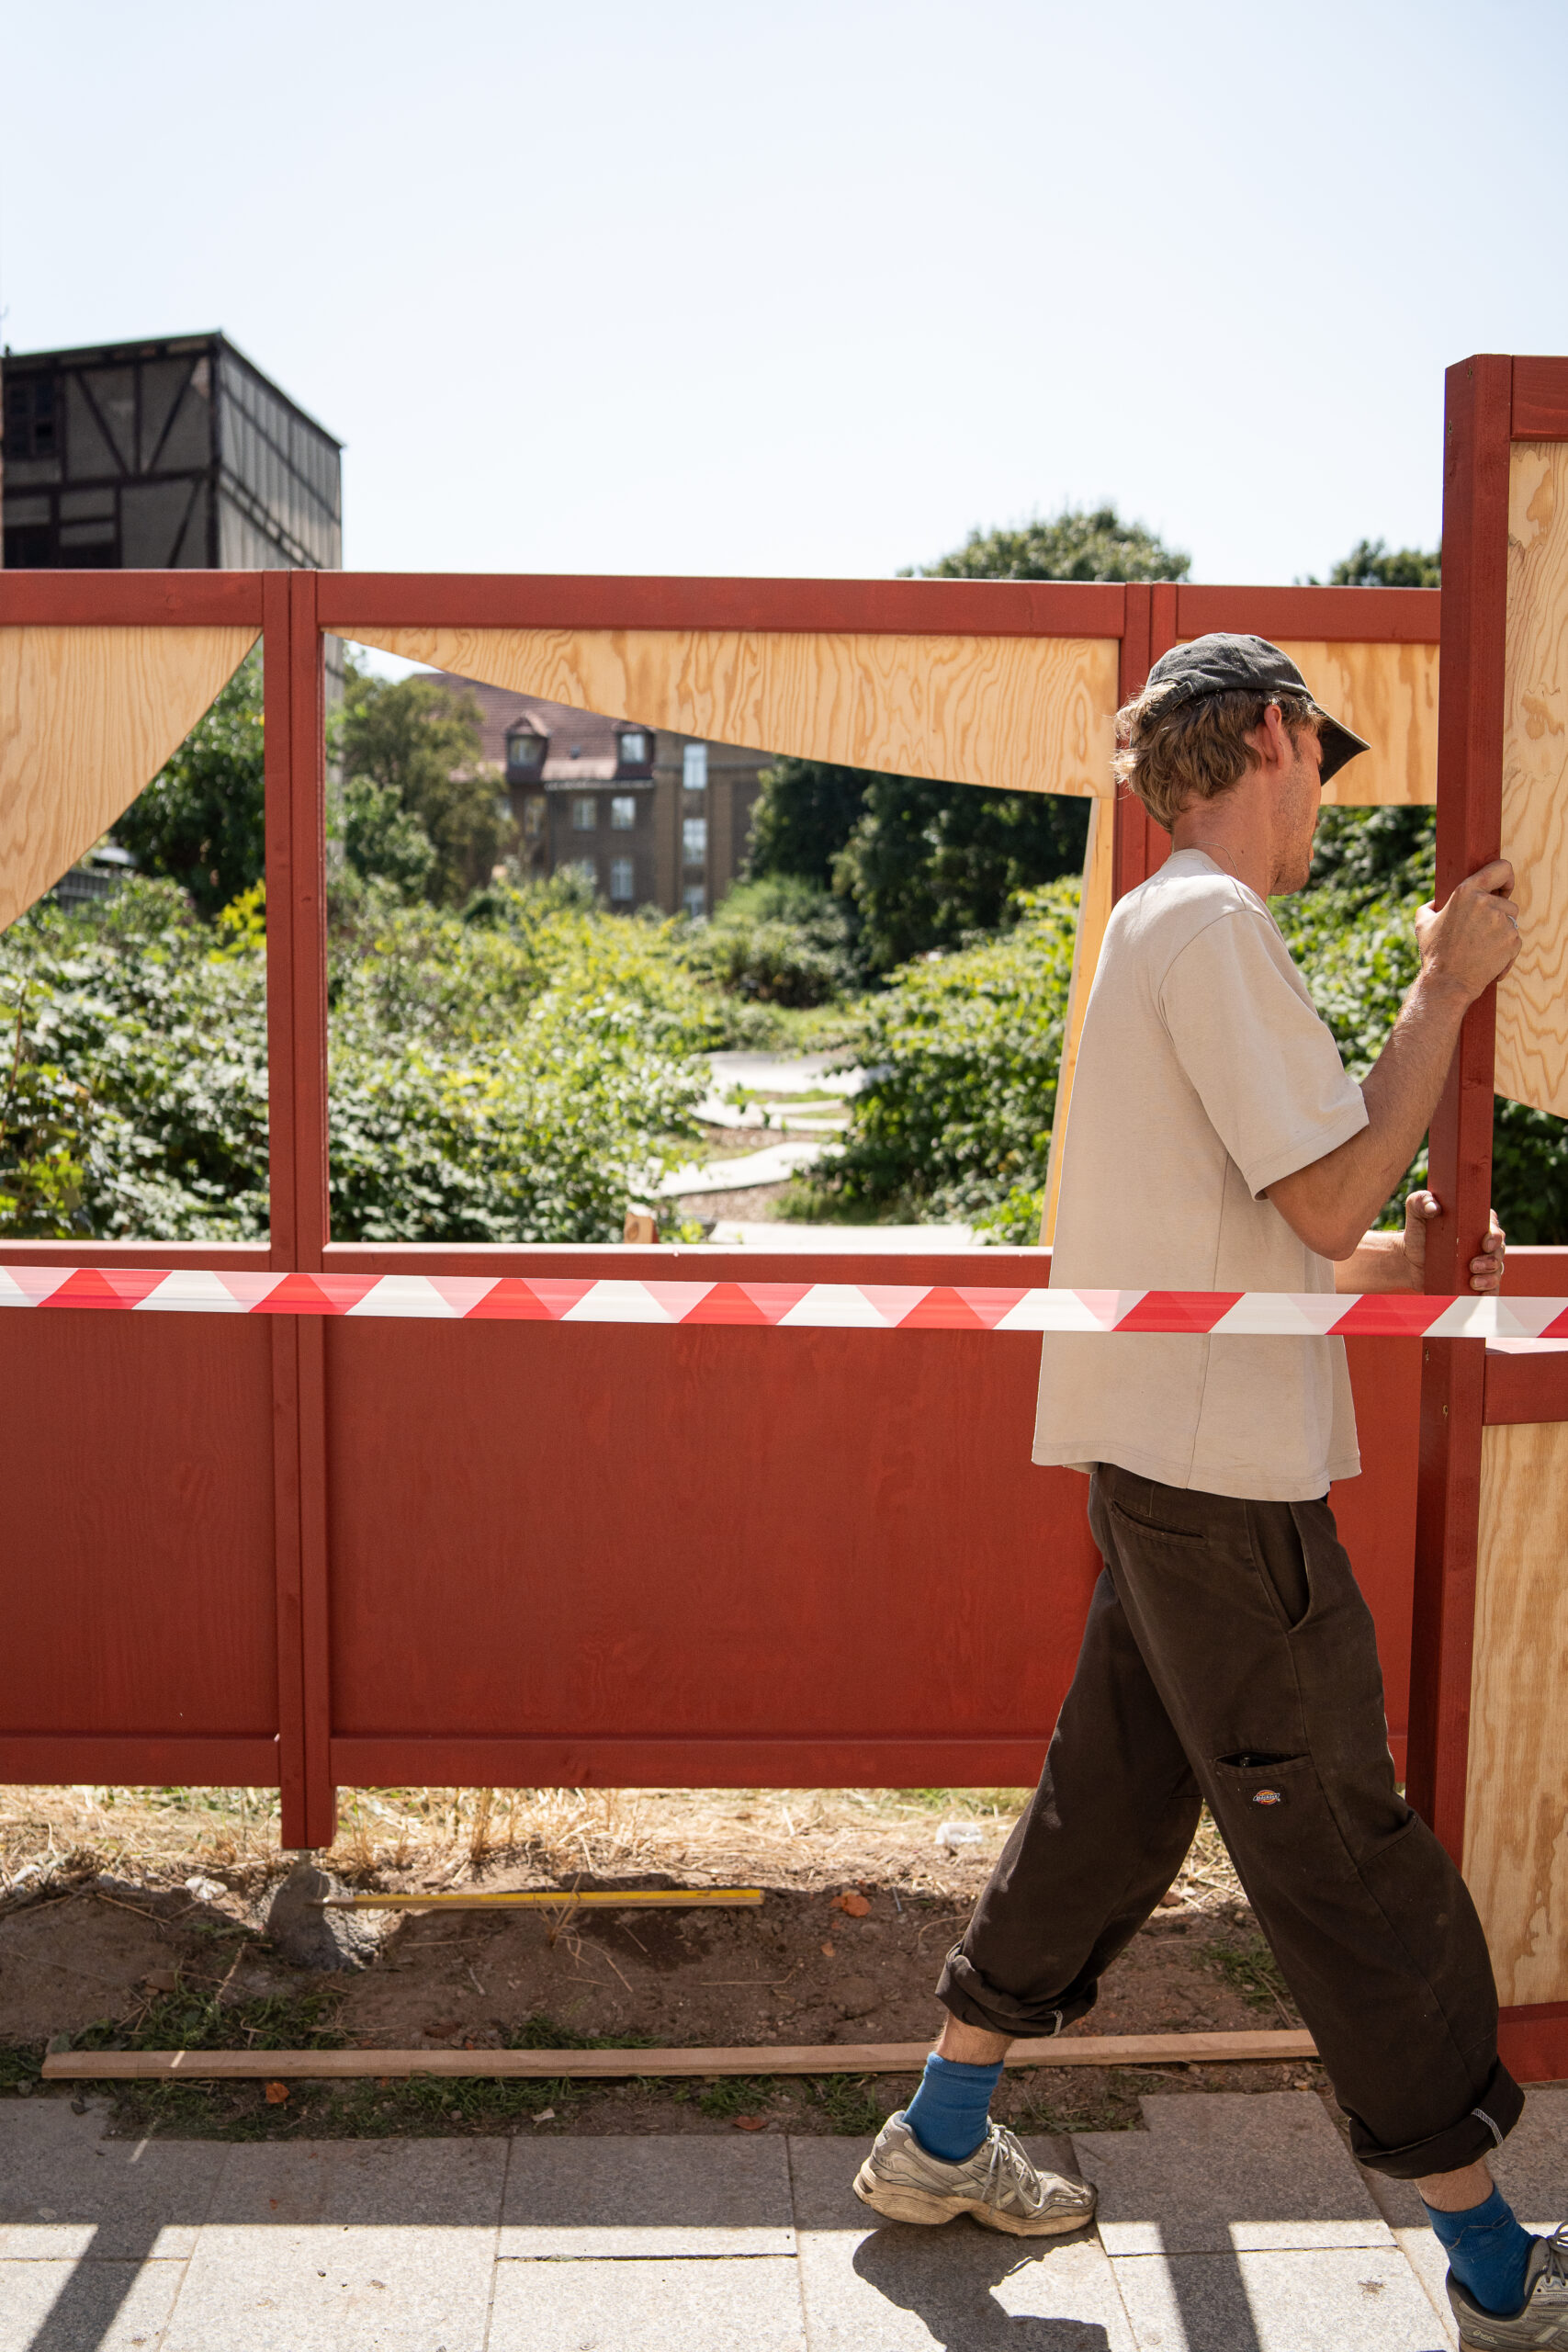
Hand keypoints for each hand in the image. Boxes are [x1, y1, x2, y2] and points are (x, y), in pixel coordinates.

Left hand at [1401, 1189, 1506, 1293]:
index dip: (1494, 1235)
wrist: (1409, 1259)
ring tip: (1473, 1282)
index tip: (1484, 1242)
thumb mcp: (1415, 1210)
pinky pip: (1492, 1289)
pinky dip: (1491, 1293)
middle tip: (1472, 1265)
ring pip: (1497, 1271)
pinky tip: (1481, 1296)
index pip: (1493, 1226)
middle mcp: (1484, 1244)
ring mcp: (1483, 1264)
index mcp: (1476, 1224)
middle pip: (1499, 1251)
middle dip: (1490, 1260)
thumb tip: (1433, 1207)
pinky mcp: (1477, 1282)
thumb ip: (1421, 1200)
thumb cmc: (1417, 1230)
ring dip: (1489, 1278)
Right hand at [1414, 860, 1520, 1003]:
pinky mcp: (1513, 941)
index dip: (1505, 877)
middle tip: (1481, 932)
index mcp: (1466, 892)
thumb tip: (1437, 903)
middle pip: (1507, 902)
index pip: (1501, 868)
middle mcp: (1487, 903)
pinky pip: (1516, 940)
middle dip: (1498, 916)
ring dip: (1502, 932)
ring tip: (1481, 947)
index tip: (1503, 889)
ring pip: (1512, 921)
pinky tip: (1488, 959)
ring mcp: (1502, 923)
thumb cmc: (1435, 953)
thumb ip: (1432, 906)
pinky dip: (1506, 951)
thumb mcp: (1423, 923)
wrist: (1448, 983)